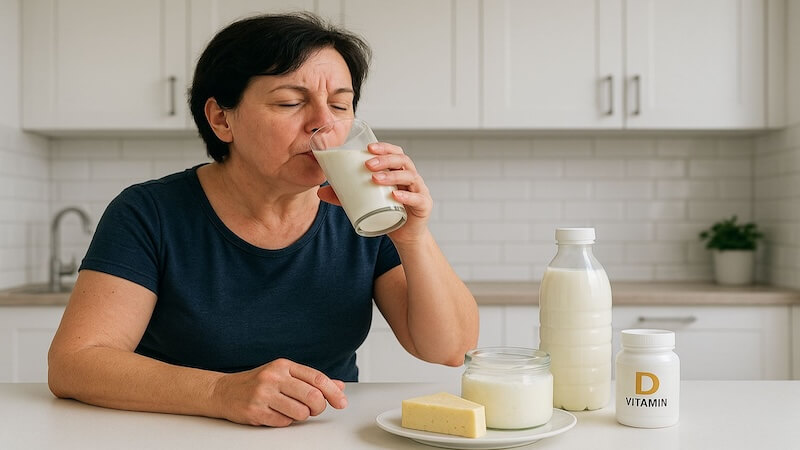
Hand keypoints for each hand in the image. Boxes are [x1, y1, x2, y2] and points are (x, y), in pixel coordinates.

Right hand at [211, 358, 346, 426]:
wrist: (223, 391)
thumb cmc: (258, 383)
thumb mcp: (284, 374)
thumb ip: (311, 380)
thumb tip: (338, 386)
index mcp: (283, 365)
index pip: (317, 378)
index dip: (333, 392)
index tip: (342, 402)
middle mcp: (274, 377)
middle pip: (312, 396)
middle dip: (319, 407)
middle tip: (315, 409)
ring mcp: (264, 394)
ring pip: (301, 413)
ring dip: (302, 416)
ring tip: (292, 410)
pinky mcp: (256, 411)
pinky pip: (284, 422)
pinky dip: (286, 421)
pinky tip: (277, 414)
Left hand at [318, 142, 431, 242]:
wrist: (405, 236)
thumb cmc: (387, 213)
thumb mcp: (365, 202)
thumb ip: (344, 196)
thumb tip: (320, 192)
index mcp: (399, 171)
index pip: (395, 152)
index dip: (384, 147)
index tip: (368, 148)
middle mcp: (411, 177)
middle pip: (403, 160)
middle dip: (385, 159)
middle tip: (368, 164)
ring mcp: (419, 190)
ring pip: (410, 176)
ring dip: (392, 175)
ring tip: (375, 179)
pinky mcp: (424, 205)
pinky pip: (417, 198)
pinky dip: (406, 195)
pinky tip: (395, 195)